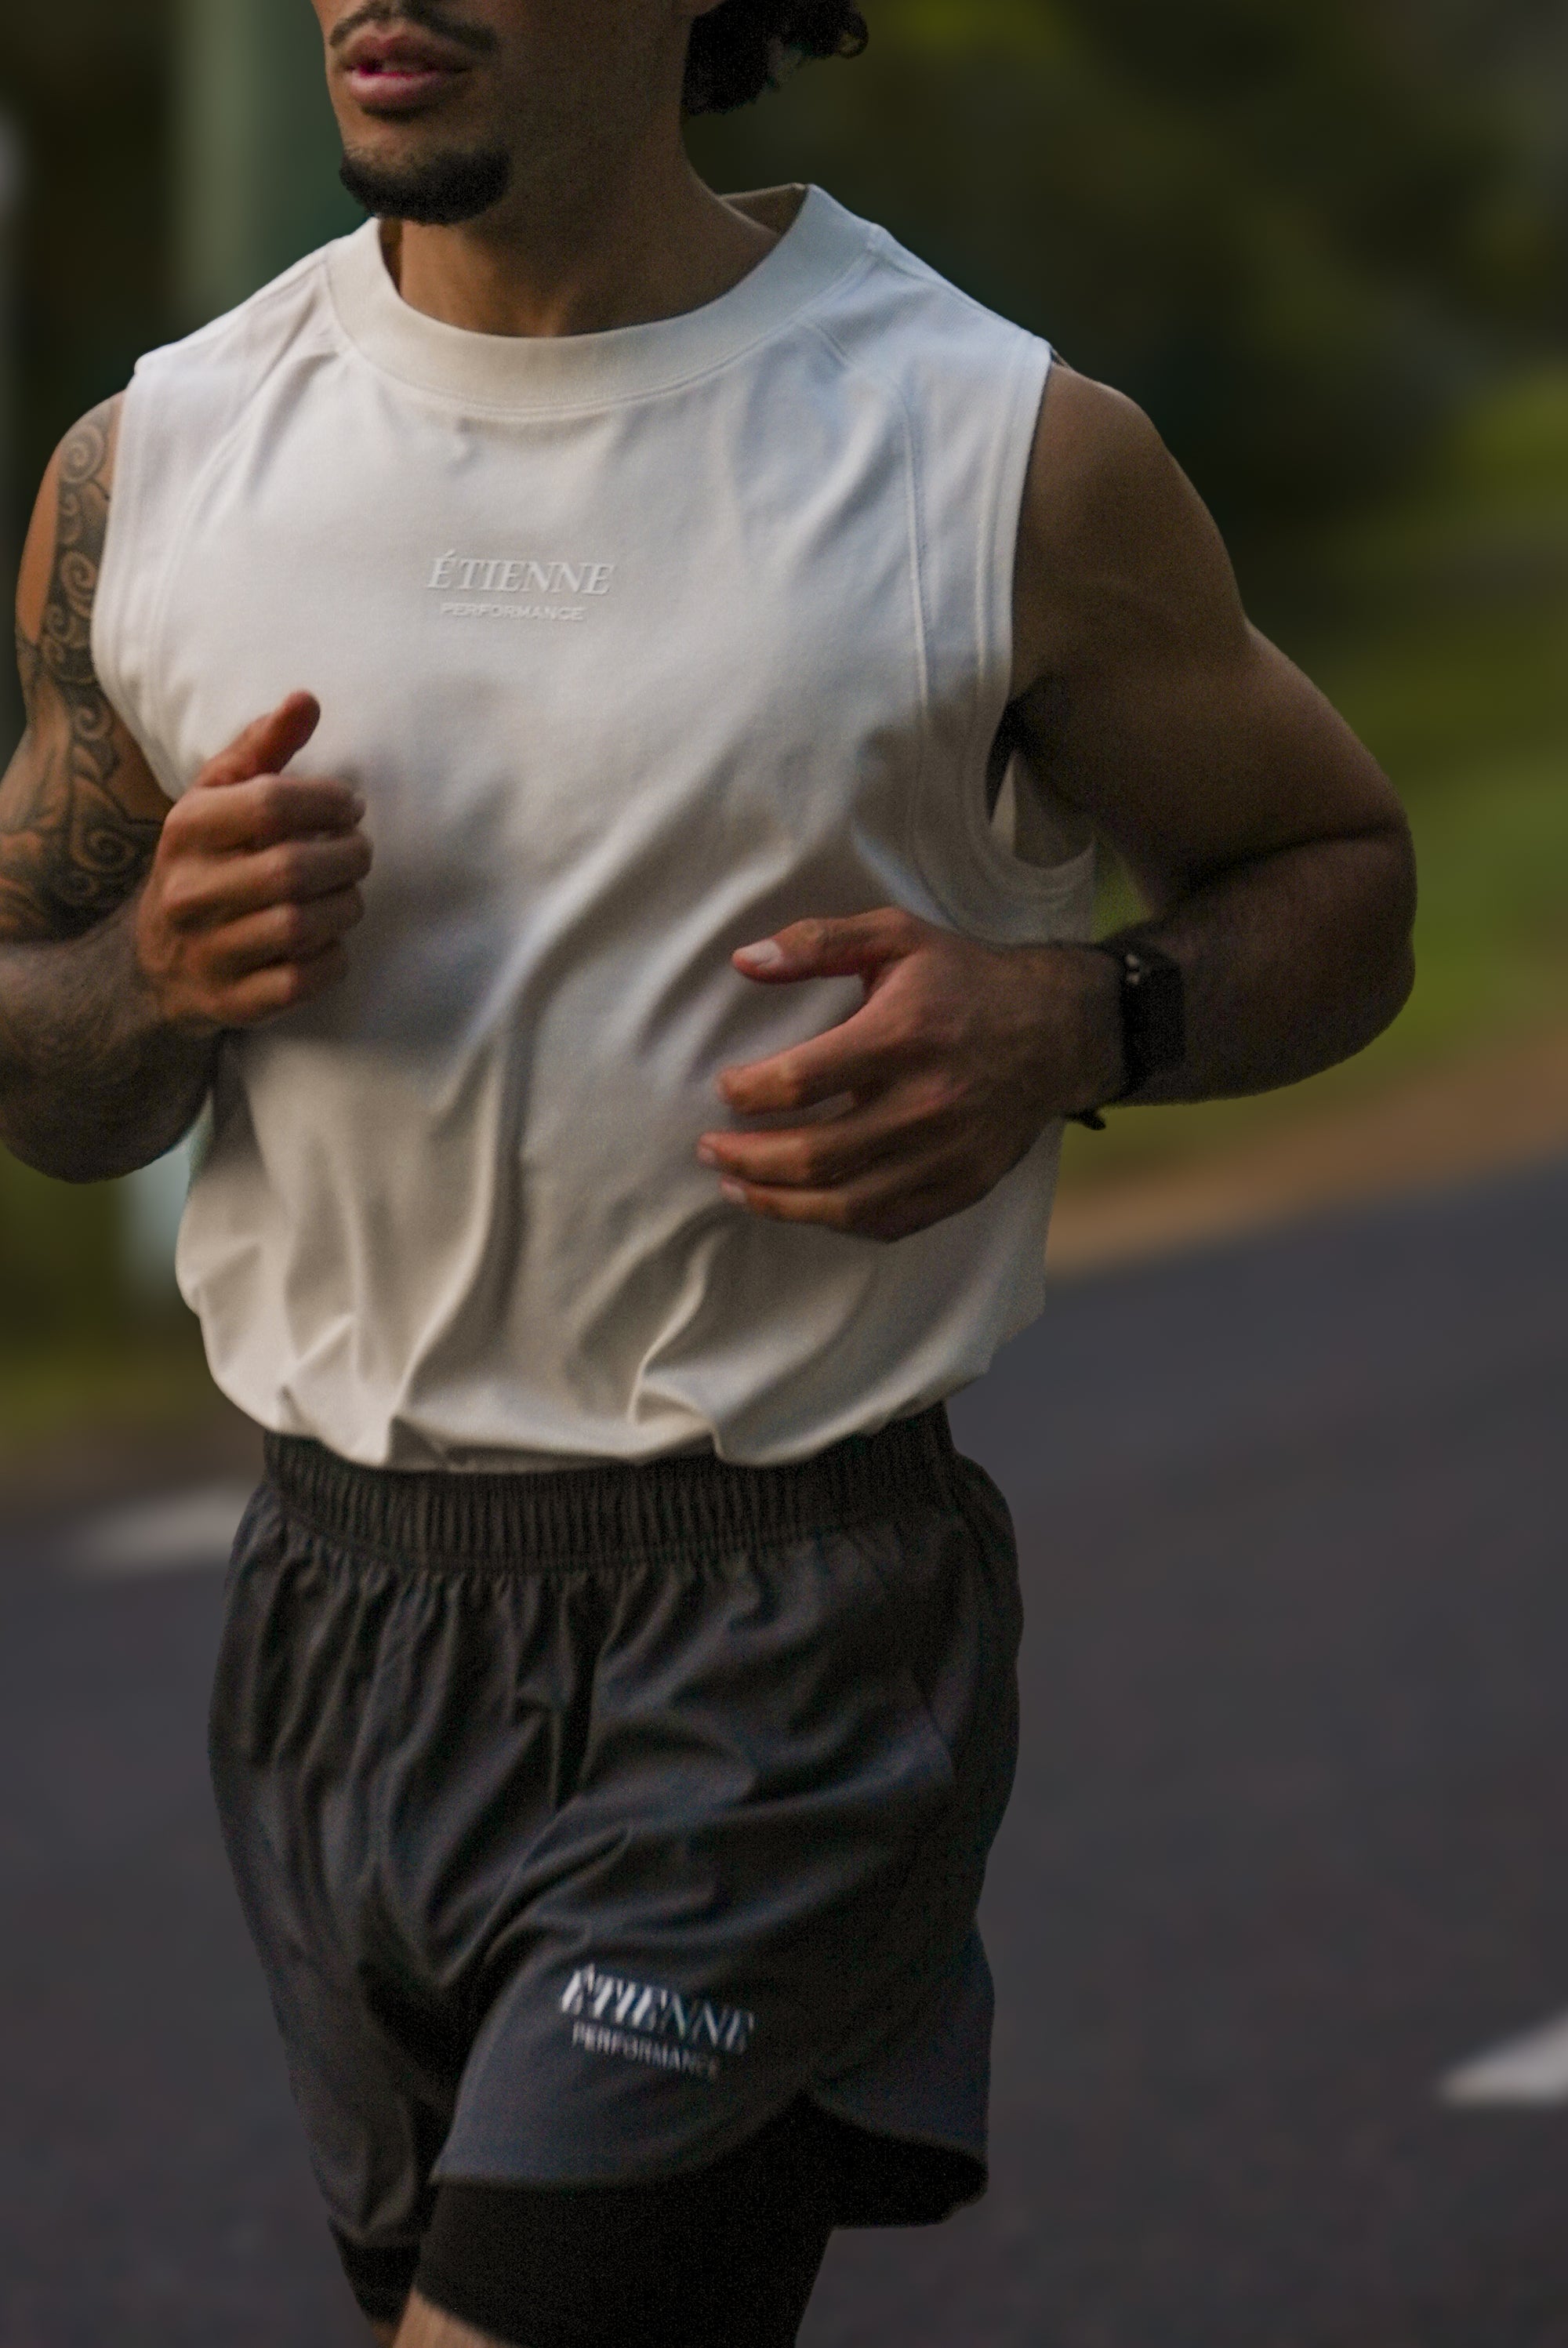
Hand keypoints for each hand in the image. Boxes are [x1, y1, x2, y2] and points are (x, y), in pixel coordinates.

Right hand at [134, 694, 373, 1031]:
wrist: (155, 965)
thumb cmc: (207, 862)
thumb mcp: (217, 799)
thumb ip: (262, 748)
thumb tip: (307, 699)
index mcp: (186, 829)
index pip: (272, 803)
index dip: (329, 802)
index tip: (350, 808)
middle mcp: (188, 891)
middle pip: (295, 869)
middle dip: (348, 857)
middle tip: (358, 852)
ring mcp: (207, 952)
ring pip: (303, 926)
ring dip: (346, 906)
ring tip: (347, 893)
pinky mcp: (231, 1002)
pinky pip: (304, 980)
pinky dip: (334, 958)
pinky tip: (330, 939)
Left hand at [698, 911, 1121, 1241]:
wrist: (1058, 1030)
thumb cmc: (962, 980)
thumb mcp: (896, 936)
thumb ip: (818, 942)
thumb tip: (743, 960)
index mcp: (903, 1035)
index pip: (802, 1080)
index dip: (748, 1092)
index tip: (725, 1089)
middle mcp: (927, 1102)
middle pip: (814, 1153)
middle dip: (747, 1158)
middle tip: (710, 1150)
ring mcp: (948, 1153)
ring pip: (844, 1203)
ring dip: (777, 1202)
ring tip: (735, 1188)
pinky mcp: (963, 1185)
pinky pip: (886, 1222)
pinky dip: (835, 1221)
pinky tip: (800, 1205)